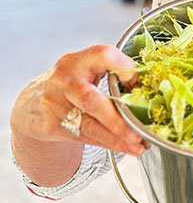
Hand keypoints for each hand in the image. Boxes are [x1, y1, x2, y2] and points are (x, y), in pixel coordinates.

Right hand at [14, 45, 143, 155]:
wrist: (32, 104)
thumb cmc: (70, 85)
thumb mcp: (86, 71)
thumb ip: (112, 75)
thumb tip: (148, 90)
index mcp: (78, 61)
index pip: (103, 55)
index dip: (124, 68)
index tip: (137, 84)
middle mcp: (64, 80)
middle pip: (93, 100)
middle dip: (119, 120)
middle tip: (140, 133)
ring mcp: (55, 104)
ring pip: (89, 124)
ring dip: (116, 138)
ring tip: (137, 146)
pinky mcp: (52, 125)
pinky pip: (84, 136)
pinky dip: (107, 143)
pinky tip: (123, 147)